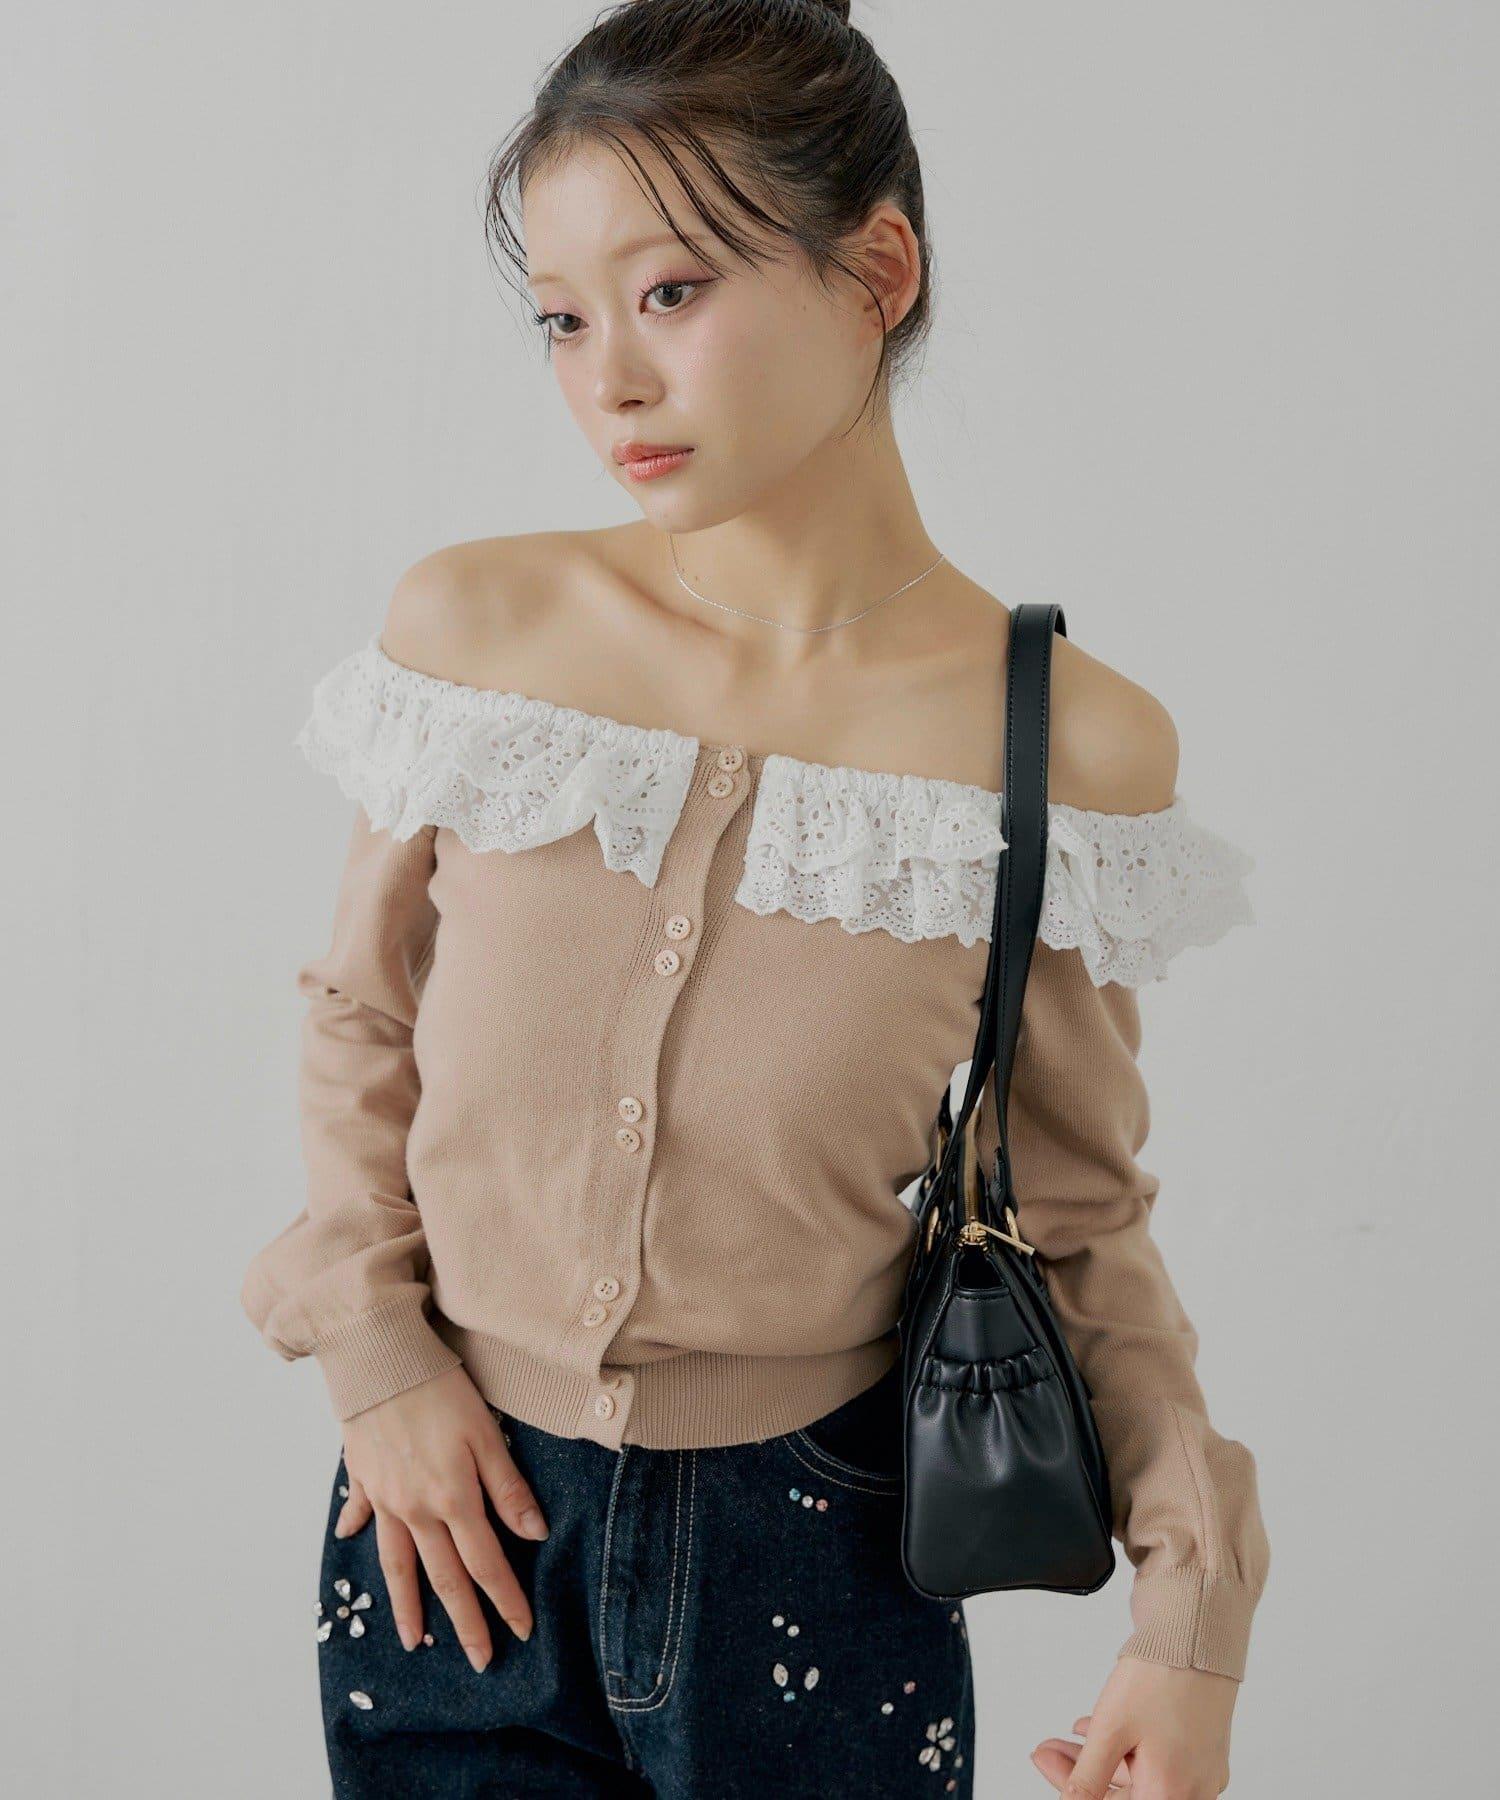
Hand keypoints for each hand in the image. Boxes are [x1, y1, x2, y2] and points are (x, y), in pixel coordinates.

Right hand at [333, 1364, 548, 1672]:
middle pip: (444, 1578)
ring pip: (398, 1564)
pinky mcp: (362, 1476)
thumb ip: (507, 1487)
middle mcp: (415, 1510)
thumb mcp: (485, 1432)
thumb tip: (533, 1534)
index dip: (505, 1601)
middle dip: (465, 1623)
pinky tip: (350, 1540)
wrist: (378, 1356)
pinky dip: (356, 1530)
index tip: (520, 1632)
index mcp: (452, 1499)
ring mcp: (384, 1497)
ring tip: (414, 1640)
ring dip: (408, 1605)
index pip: (486, 1564)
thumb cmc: (439, 1387)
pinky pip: (361, 1513)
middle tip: (480, 1661)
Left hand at [1029, 1656, 1237, 1796]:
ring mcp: (1200, 1772)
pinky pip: (1157, 1762)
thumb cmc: (1162, 1679)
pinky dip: (1125, 1750)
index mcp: (1169, 1796)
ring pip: (1140, 1777)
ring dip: (1100, 1759)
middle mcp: (1192, 1792)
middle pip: (1126, 1794)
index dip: (1074, 1793)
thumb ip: (1088, 1779)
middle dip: (1082, 1773)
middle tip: (1049, 1753)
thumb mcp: (1111, 1731)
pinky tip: (1097, 1731)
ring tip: (1067, 1737)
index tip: (1048, 1767)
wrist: (1196, 1636)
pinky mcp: (1201, 1752)